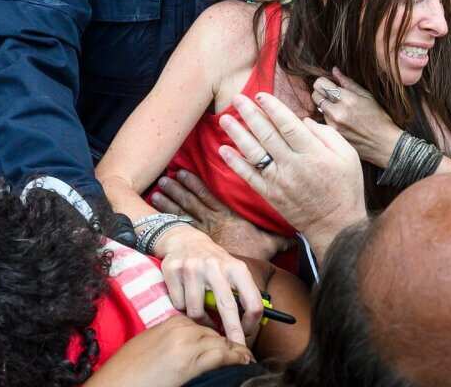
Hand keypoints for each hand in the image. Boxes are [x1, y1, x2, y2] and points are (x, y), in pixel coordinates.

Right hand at [83, 314, 252, 386]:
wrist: (114, 383)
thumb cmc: (128, 370)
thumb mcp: (151, 344)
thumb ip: (173, 339)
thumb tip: (192, 346)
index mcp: (172, 322)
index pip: (205, 325)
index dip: (219, 336)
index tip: (229, 343)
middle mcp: (181, 328)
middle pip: (215, 333)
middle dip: (229, 343)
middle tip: (244, 352)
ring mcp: (185, 343)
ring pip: (221, 342)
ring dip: (236, 351)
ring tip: (247, 358)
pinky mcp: (187, 363)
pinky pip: (220, 356)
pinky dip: (235, 358)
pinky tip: (244, 361)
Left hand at [152, 170, 292, 261]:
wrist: (244, 277)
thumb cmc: (257, 258)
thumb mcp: (271, 243)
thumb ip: (280, 236)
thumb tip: (294, 231)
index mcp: (228, 216)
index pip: (208, 196)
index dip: (194, 184)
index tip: (182, 172)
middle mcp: (214, 222)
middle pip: (192, 201)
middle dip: (178, 189)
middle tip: (164, 177)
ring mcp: (204, 233)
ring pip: (184, 213)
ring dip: (170, 201)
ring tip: (158, 188)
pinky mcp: (198, 245)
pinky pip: (181, 230)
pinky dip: (169, 220)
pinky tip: (157, 214)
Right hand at [153, 224, 264, 345]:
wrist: (184, 239)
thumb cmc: (213, 261)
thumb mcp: (233, 270)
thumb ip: (244, 293)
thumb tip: (256, 324)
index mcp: (236, 268)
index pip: (252, 300)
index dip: (251, 323)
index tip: (247, 334)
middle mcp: (215, 266)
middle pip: (227, 308)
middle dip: (232, 333)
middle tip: (234, 349)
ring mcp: (193, 268)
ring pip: (196, 311)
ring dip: (199, 320)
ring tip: (200, 314)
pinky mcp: (173, 271)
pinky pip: (178, 304)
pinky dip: (182, 307)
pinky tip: (185, 297)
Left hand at [217, 92, 366, 239]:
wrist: (336, 225)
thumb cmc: (345, 188)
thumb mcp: (349, 156)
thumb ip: (328, 134)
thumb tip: (304, 121)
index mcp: (314, 153)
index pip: (288, 125)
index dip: (273, 108)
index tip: (261, 95)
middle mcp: (294, 165)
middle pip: (267, 134)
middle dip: (251, 114)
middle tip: (238, 98)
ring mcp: (280, 181)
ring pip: (254, 153)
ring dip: (237, 134)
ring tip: (225, 118)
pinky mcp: (271, 194)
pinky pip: (249, 176)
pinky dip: (235, 163)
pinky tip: (224, 150)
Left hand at [312, 68, 401, 166]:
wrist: (383, 144)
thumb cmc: (378, 118)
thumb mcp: (367, 96)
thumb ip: (348, 83)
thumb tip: (334, 70)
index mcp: (348, 99)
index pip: (321, 84)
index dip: (323, 81)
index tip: (327, 83)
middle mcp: (337, 112)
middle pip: (315, 95)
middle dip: (320, 92)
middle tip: (330, 95)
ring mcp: (333, 125)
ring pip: (318, 109)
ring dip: (325, 106)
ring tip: (338, 109)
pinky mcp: (332, 136)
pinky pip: (323, 121)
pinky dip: (328, 118)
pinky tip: (340, 121)